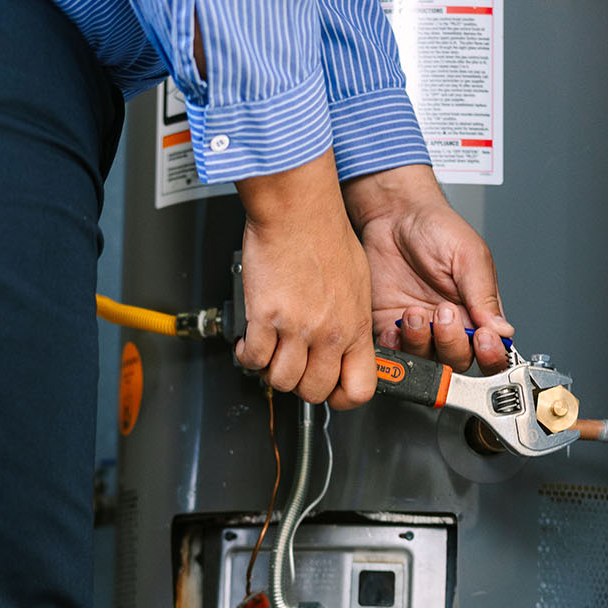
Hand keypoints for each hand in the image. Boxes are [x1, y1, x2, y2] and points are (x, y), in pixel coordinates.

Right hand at [235, 151, 375, 407]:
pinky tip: (248, 344)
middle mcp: (329, 331)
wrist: (298, 209)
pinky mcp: (266, 317)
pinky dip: (247, 356)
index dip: (342, 397)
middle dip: (299, 386)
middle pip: (313, 391)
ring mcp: (297, 327)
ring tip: (268, 355)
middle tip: (292, 369)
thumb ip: (350, 318)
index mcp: (355, 325)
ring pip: (281, 380)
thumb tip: (343, 340)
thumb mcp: (357, 282)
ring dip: (271, 372)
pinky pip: (253, 358)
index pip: (360, 388)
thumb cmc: (325, 234)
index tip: (330, 390)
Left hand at [341, 164, 511, 375]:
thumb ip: (483, 295)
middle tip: (443, 312)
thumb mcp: (468, 256)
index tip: (482, 337)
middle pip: (458, 360)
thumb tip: (503, 330)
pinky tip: (394, 326)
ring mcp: (419, 328)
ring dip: (420, 342)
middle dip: (451, 343)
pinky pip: (392, 351)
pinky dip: (393, 345)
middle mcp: (449, 325)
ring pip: (425, 360)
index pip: (491, 349)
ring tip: (413, 312)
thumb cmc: (436, 228)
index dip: (489, 353)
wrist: (393, 216)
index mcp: (477, 310)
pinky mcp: (389, 326)